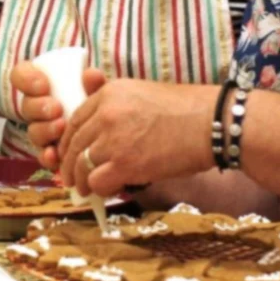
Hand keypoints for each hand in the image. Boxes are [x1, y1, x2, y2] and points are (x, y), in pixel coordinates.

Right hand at [10, 62, 105, 169]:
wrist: (108, 131)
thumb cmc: (96, 100)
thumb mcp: (96, 89)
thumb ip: (93, 82)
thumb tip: (91, 74)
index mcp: (39, 84)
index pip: (20, 76)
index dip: (26, 80)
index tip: (44, 85)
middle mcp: (35, 107)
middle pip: (26, 106)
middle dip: (38, 107)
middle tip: (55, 108)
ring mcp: (41, 130)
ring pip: (34, 131)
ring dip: (44, 130)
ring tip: (60, 127)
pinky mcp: (49, 152)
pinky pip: (42, 155)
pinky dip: (46, 156)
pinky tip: (53, 155)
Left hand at [55, 79, 214, 197]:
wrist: (210, 124)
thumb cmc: (184, 109)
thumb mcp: (142, 92)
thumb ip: (113, 97)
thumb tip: (89, 89)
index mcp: (109, 93)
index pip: (76, 119)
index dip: (69, 140)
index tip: (70, 152)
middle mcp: (105, 113)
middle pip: (74, 142)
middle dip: (69, 163)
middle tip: (70, 176)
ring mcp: (113, 139)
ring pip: (81, 164)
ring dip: (80, 180)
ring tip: (84, 188)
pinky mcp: (124, 164)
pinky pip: (97, 181)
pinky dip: (98, 189)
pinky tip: (104, 191)